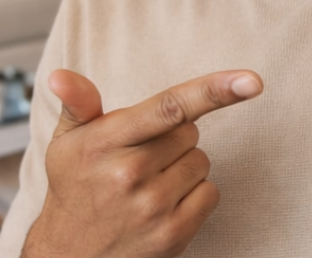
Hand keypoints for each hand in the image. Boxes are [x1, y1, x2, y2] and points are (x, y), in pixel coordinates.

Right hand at [22, 69, 262, 257]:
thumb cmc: (75, 189)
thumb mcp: (66, 142)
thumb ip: (77, 102)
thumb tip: (60, 75)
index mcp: (105, 142)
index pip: (169, 107)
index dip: (214, 90)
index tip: (251, 81)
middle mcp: (129, 174)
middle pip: (190, 130)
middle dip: (173, 136)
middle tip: (141, 155)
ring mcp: (153, 207)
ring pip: (201, 160)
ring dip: (183, 165)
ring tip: (148, 182)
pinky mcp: (172, 235)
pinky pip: (210, 193)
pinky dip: (194, 194)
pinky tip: (163, 203)